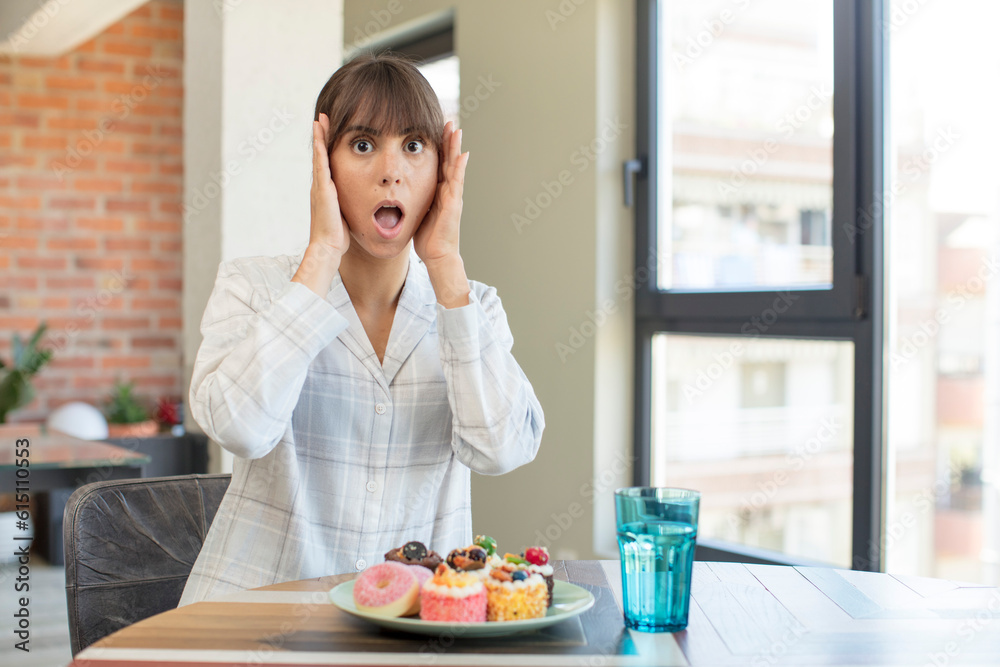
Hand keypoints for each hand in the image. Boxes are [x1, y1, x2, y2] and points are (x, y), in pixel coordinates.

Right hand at [309, 112, 349, 257]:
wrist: (328, 248)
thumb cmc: (339, 237)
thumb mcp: (347, 216)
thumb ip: (350, 206)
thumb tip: (364, 205)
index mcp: (327, 191)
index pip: (328, 165)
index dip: (329, 149)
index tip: (332, 133)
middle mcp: (321, 185)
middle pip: (321, 155)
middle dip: (322, 136)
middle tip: (323, 118)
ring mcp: (320, 185)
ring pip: (319, 155)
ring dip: (320, 136)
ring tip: (321, 118)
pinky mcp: (322, 187)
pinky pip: (321, 161)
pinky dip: (320, 145)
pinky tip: (320, 131)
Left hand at [413, 121, 469, 264]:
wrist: (437, 255)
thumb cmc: (427, 238)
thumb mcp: (416, 212)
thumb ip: (412, 200)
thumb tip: (396, 193)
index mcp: (438, 191)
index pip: (438, 163)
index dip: (438, 147)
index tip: (434, 129)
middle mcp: (448, 191)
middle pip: (448, 159)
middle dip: (448, 140)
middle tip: (448, 120)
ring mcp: (453, 196)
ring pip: (454, 166)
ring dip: (455, 147)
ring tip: (456, 129)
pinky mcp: (454, 204)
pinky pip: (457, 182)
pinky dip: (460, 167)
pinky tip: (462, 153)